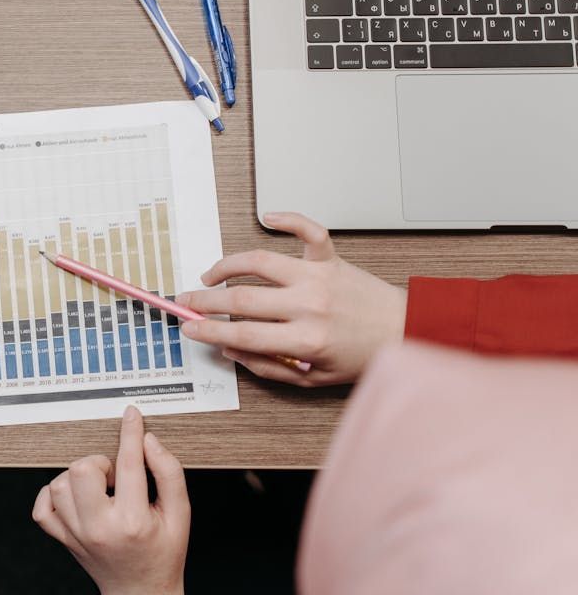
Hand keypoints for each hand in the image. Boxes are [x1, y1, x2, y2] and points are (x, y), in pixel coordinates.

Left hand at [33, 407, 189, 594]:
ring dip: (79, 478)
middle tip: (117, 478)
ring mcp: (76, 535)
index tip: (131, 415)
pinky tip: (75, 499)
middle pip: (82, 469)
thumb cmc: (163, 554)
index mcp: (132, 520)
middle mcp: (99, 527)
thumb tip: (149, 442)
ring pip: (59, 484)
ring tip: (100, 491)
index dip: (131, 433)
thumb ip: (169, 474)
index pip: (129, 463)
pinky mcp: (62, 539)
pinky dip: (53, 496)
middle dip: (101, 463)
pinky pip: (41, 507)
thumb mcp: (180, 514)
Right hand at [175, 212, 406, 386]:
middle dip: (205, 302)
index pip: (242, 334)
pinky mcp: (331, 259)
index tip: (189, 328)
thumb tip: (231, 351)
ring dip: (228, 265)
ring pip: (261, 262)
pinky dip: (288, 218)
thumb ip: (268, 367)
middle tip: (187, 302)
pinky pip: (308, 230)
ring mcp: (318, 278)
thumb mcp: (313, 377)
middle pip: (242, 299)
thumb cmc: (363, 355)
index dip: (208, 331)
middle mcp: (309, 306)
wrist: (406, 330)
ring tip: (212, 275)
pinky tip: (268, 216)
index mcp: (305, 340)